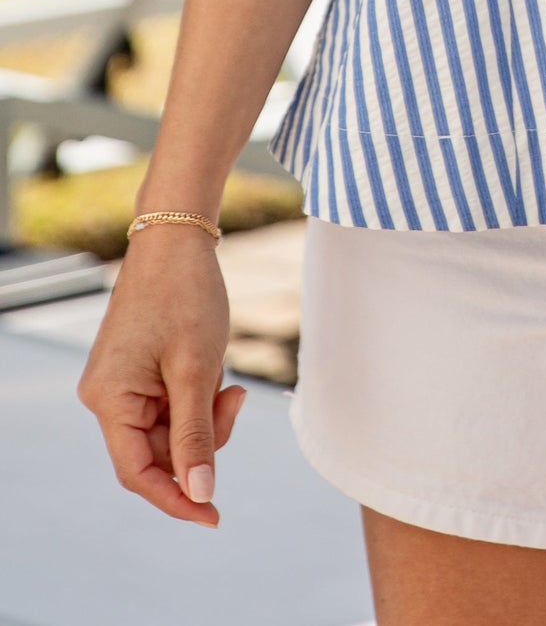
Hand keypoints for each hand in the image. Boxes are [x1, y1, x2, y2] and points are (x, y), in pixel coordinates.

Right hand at [77, 226, 246, 526]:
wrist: (177, 237)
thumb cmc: (186, 295)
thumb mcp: (197, 370)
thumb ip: (197, 435)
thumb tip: (200, 492)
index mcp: (108, 400)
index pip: (138, 472)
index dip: (176, 497)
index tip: (213, 516)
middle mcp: (105, 395)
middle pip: (157, 451)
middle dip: (201, 439)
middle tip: (234, 399)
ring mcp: (120, 382)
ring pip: (168, 428)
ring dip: (203, 416)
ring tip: (226, 378)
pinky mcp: (136, 369)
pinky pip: (169, 403)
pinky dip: (196, 397)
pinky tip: (215, 369)